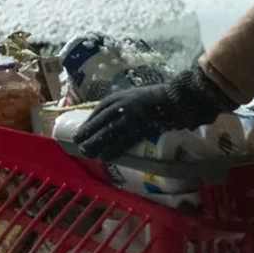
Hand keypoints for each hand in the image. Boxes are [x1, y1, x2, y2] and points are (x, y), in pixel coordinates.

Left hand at [68, 68, 233, 159]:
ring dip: (96, 144)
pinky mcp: (139, 128)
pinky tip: (106, 156)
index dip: (88, 123)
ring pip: (107, 133)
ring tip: (87, 152)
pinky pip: (123, 141)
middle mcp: (120, 105)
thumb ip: (120, 106)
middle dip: (87, 134)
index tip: (81, 132)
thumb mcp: (132, 96)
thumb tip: (106, 119)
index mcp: (118, 97)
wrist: (175, 99)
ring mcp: (130, 117)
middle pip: (99, 122)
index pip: (97, 111)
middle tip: (78, 144)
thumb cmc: (155, 98)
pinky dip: (113, 149)